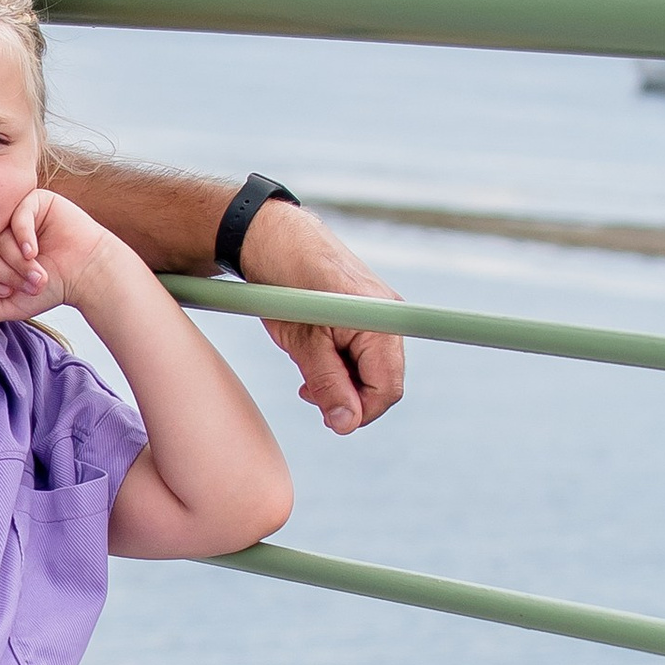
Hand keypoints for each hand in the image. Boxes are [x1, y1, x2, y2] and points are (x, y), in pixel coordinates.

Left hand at [0, 187, 123, 325]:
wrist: (87, 273)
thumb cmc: (53, 287)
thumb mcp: (13, 306)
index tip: (9, 294)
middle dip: (6, 274)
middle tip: (29, 283)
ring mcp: (12, 217)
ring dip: (17, 261)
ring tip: (37, 271)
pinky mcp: (32, 202)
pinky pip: (16, 216)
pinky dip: (23, 237)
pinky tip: (34, 252)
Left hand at [235, 198, 405, 436]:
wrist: (276, 239)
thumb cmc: (287, 284)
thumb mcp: (302, 343)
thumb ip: (328, 384)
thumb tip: (346, 424)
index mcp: (379, 323)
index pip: (387, 389)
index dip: (359, 411)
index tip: (327, 416)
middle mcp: (389, 317)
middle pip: (382, 382)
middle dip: (348, 397)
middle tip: (309, 391)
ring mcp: (380, 315)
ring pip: (370, 370)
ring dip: (340, 382)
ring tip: (307, 372)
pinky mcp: (367, 314)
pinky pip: (363, 353)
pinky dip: (340, 364)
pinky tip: (314, 359)